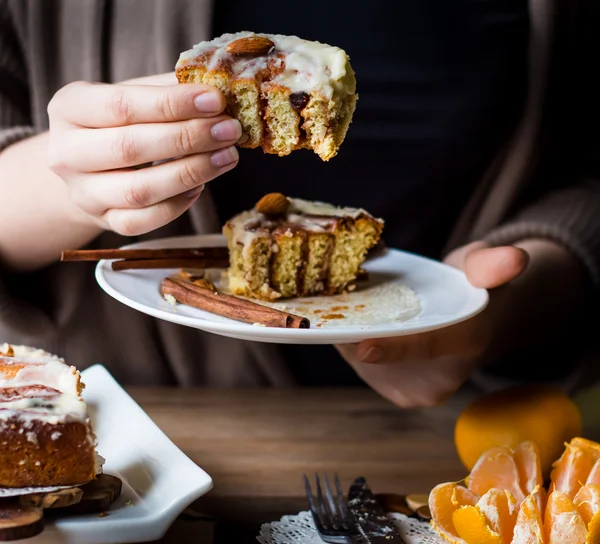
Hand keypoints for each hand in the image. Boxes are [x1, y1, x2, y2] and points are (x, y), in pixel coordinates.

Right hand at [47, 72, 240, 235]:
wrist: (89, 165)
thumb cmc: (120, 122)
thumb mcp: (134, 94)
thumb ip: (168, 89)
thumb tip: (219, 91)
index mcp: (69, 108)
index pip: (121, 106)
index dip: (172, 104)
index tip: (215, 101)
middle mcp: (67, 153)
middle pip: (130, 148)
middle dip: (188, 138)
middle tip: (229, 130)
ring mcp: (84, 194)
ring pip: (138, 191)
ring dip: (190, 173)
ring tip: (226, 156)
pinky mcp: (106, 221)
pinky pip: (145, 221)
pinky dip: (178, 204)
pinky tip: (201, 185)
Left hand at [336, 239, 584, 407]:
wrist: (475, 326)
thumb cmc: (474, 289)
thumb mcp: (482, 267)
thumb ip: (491, 263)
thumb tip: (514, 258)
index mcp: (466, 342)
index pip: (428, 346)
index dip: (396, 349)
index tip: (363, 346)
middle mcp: (441, 377)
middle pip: (386, 355)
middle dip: (353, 328)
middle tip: (326, 298)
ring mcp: (416, 390)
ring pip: (364, 359)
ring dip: (344, 331)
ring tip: (333, 303)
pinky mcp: (396, 392)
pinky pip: (360, 363)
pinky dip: (347, 339)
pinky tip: (345, 318)